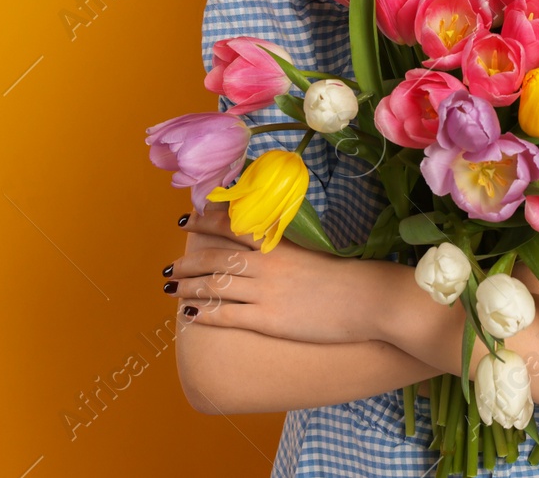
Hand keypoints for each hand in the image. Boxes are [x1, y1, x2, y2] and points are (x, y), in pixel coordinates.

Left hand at [167, 203, 382, 343]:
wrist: (368, 300)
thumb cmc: (347, 277)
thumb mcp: (313, 252)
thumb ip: (286, 248)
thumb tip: (265, 247)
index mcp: (279, 245)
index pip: (234, 227)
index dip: (207, 223)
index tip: (187, 220)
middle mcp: (267, 265)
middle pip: (216, 258)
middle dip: (189, 261)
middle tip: (170, 266)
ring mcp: (265, 292)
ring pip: (215, 286)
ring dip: (188, 287)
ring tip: (171, 289)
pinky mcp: (268, 319)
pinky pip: (226, 315)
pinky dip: (204, 313)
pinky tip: (189, 315)